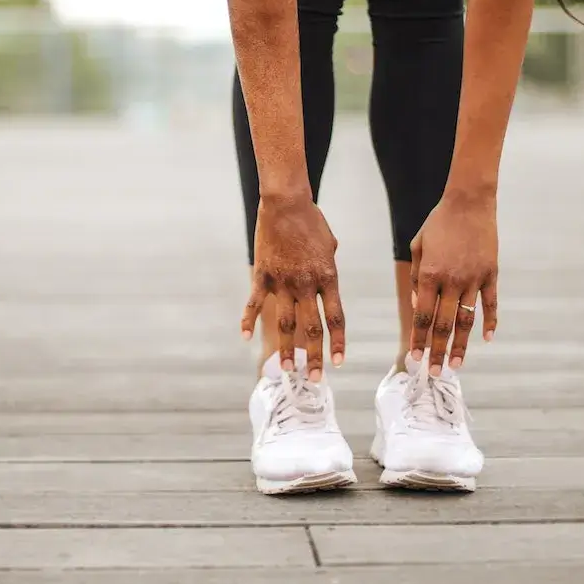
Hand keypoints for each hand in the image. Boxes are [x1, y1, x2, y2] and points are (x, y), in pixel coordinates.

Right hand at [242, 194, 345, 380]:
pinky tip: (246, 338)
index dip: (337, 342)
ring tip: (286, 369)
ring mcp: (282, 282)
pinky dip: (248, 321)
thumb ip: (327, 270)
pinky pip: (254, 303)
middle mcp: (306, 284)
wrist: (285, 203)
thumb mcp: (330, 245)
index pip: (335, 317)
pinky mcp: (262, 276)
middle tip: (315, 379)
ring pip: (285, 323)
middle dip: (314, 356)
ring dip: (286, 349)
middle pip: (312, 328)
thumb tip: (325, 285)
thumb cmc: (312, 221)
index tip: (337, 363)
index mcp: (328, 277)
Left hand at [409, 192, 498, 373]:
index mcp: (429, 275)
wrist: (469, 202)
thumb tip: (418, 306)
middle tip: (434, 373)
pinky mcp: (491, 274)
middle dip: (438, 351)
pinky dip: (489, 323)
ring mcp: (474, 279)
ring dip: (461, 345)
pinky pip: (490, 304)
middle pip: (443, 325)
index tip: (415, 359)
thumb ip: (415, 278)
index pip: (422, 316)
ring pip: (466, 320)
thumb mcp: (418, 246)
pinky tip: (487, 340)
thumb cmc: (438, 223)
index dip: (418, 340)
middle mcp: (451, 281)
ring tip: (456, 366)